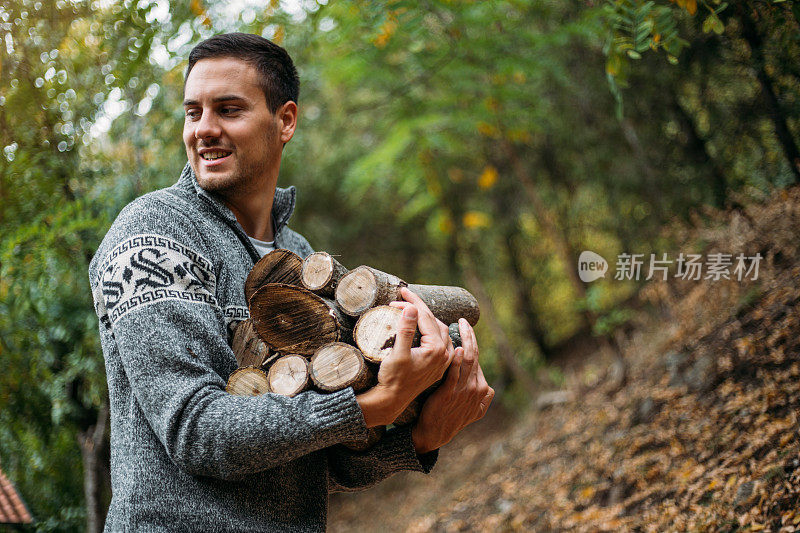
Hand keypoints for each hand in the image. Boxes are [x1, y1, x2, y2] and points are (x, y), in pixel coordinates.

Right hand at [356, 288, 453, 426]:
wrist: (392, 401)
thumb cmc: (393, 378)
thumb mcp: (397, 353)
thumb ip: (406, 330)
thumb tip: (412, 308)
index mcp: (436, 349)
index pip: (426, 317)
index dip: (412, 303)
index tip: (401, 293)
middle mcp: (444, 354)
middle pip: (434, 322)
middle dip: (419, 308)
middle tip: (404, 298)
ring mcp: (442, 361)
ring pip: (439, 331)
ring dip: (427, 318)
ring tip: (413, 309)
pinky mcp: (437, 366)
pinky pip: (440, 341)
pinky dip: (431, 330)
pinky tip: (425, 327)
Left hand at [411, 318, 493, 453]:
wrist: (433, 433)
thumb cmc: (447, 416)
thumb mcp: (469, 406)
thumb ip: (474, 391)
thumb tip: (480, 380)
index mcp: (483, 389)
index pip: (478, 359)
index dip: (472, 342)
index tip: (466, 329)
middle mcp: (477, 389)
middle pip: (475, 355)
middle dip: (471, 336)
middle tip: (464, 321)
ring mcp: (465, 391)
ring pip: (469, 360)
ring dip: (466, 340)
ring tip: (460, 325)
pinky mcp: (451, 393)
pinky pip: (456, 373)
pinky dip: (458, 361)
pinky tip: (458, 348)